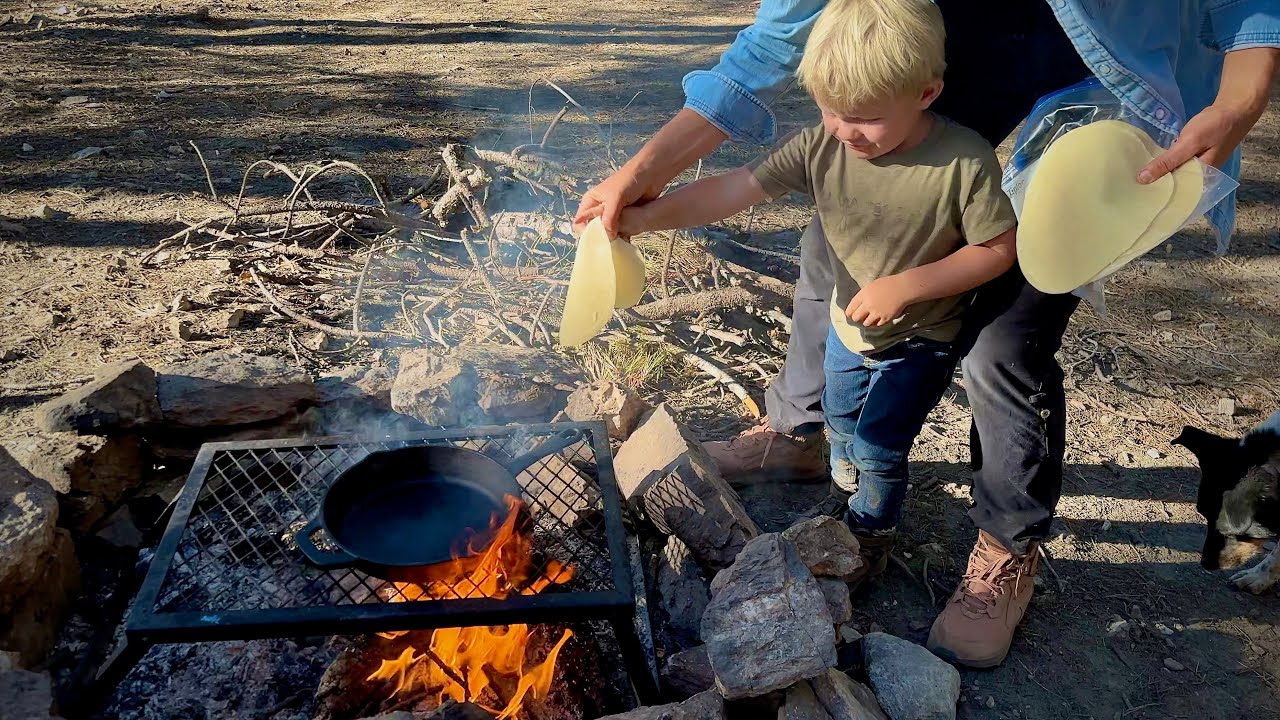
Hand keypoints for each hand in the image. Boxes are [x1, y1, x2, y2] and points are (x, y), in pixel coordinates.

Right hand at [573, 163, 666, 236]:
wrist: (651, 174)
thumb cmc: (629, 181)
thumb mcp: (615, 198)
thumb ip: (609, 218)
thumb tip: (607, 237)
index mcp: (590, 202)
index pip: (579, 223)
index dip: (585, 233)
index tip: (597, 239)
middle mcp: (599, 209)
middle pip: (593, 230)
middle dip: (599, 238)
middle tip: (609, 244)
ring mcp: (612, 215)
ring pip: (607, 233)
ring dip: (612, 240)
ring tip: (619, 244)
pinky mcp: (625, 219)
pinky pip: (620, 233)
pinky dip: (622, 238)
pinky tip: (627, 242)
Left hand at [845, 276, 914, 326]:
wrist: (903, 288)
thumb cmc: (888, 284)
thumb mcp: (871, 286)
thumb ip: (863, 296)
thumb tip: (857, 305)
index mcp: (863, 295)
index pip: (850, 309)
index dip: (849, 313)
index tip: (850, 314)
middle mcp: (868, 305)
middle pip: (856, 318)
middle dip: (857, 318)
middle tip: (860, 317)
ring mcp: (876, 313)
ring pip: (866, 323)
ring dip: (867, 321)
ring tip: (870, 318)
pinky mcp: (885, 318)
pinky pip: (877, 325)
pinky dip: (877, 322)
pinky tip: (879, 319)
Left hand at [1138, 102, 1262, 183]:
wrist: (1234, 107)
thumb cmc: (1215, 126)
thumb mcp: (1189, 143)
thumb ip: (1168, 162)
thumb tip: (1143, 179)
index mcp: (1202, 179)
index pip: (1175, 193)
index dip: (1156, 194)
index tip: (1136, 197)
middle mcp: (1200, 176)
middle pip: (1174, 184)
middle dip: (1155, 185)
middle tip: (1130, 188)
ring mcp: (1198, 165)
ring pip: (1174, 173)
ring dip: (1159, 173)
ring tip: (1135, 179)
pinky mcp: (1194, 155)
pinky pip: (1176, 163)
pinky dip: (1165, 163)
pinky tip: (1149, 163)